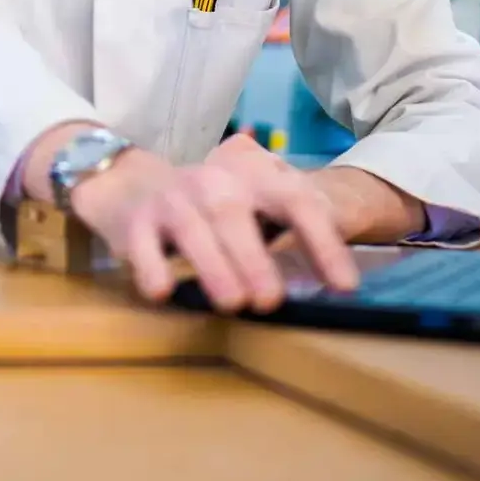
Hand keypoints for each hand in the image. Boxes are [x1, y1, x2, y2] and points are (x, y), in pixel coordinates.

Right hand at [67, 134, 360, 309]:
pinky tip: (162, 291)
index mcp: (253, 177)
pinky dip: (152, 266)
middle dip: (254, 257)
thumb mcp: (254, 206)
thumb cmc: (213, 209)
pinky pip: (142, 244)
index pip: (294, 201)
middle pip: (233, 213)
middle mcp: (212, 182)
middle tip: (271, 301)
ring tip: (232, 303)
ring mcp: (171, 199)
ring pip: (190, 228)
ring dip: (212, 265)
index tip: (345, 287)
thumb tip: (333, 288)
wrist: (135, 185)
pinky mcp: (135, 222)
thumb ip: (288, 234)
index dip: (322, 242)